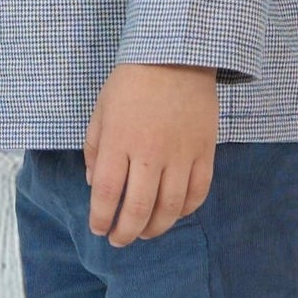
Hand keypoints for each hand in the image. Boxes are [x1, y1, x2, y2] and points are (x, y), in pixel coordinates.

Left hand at [83, 63, 216, 245]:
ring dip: (156, 227)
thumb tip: (93, 183)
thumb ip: (94, 148)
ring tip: (145, 233)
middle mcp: (149, 153)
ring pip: (170, 208)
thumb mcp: (101, 110)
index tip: (98, 228)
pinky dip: (186, 210)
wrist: (176, 57)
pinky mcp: (204, 152)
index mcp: (118, 141)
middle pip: (138, 208)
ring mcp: (180, 154)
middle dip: (126, 232)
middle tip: (119, 240)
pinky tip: (174, 214)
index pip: (106, 193)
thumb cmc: (131, 83)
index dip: (101, 217)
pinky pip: (198, 192)